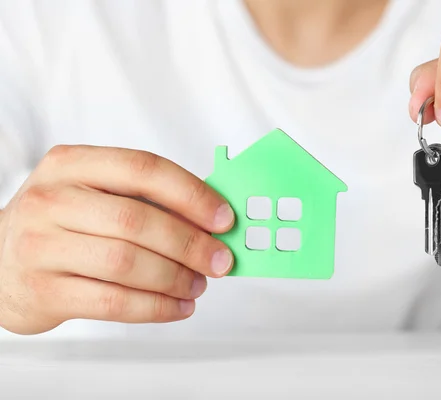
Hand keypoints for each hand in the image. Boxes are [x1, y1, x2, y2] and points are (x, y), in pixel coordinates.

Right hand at [0, 145, 234, 334]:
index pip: (143, 168)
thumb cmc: (61, 226)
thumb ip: (145, 201)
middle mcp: (52, 200)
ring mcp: (41, 246)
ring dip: (175, 277)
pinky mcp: (43, 291)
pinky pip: (112, 303)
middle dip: (190, 243)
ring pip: (126, 263)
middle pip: (138, 220)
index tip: (223, 218)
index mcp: (72, 164)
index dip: (192, 194)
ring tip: (199, 284)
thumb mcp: (92, 195)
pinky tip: (177, 306)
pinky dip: (155, 307)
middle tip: (220, 260)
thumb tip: (211, 223)